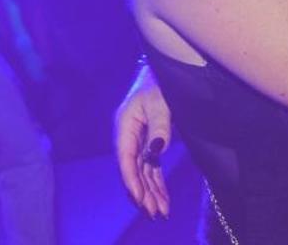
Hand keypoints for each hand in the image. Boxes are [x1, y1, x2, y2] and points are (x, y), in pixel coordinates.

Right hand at [116, 65, 172, 219]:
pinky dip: (156, 183)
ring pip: (142, 172)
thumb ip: (159, 125)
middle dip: (143, 193)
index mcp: (125, 125)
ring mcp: (138, 141)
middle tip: (154, 213)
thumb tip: (156, 151)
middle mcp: (128, 137)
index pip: (126, 158)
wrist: (162, 73)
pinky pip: (151, 167)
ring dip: (151, 192)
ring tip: (160, 212)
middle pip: (133, 170)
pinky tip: (162, 198)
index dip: (132, 180)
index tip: (140, 198)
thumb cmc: (159, 84)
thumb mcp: (160, 101)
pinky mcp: (148, 144)